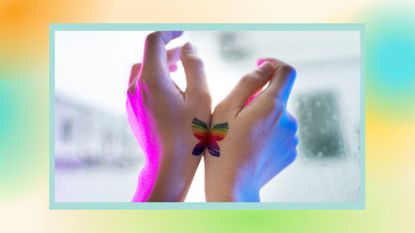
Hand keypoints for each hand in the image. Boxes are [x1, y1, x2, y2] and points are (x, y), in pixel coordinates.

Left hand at [126, 31, 210, 200]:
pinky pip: (141, 87)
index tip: (183, 35)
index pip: (155, 42)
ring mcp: (131, 100)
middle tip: (186, 57)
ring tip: (179, 73)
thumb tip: (188, 48)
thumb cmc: (188, 134)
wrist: (167, 167)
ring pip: (144, 72)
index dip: (170, 34)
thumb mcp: (200, 97)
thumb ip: (194, 66)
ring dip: (161, 67)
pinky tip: (171, 94)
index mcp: (152, 79)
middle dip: (169, 53)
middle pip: (149, 57)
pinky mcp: (132, 111)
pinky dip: (155, 82)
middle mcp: (136, 87)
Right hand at [204, 58, 297, 201]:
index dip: (274, 65)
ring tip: (242, 136)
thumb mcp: (226, 109)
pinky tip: (251, 147)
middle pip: (277, 97)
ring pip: (277, 116)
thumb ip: (248, 83)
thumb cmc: (223, 147)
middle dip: (258, 99)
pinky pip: (279, 133)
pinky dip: (267, 133)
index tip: (261, 67)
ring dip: (262, 118)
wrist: (233, 187)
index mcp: (273, 105)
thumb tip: (266, 68)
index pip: (286, 72)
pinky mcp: (290, 152)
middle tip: (236, 117)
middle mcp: (288, 120)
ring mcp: (291, 138)